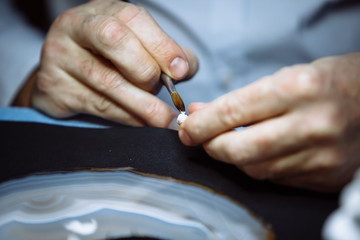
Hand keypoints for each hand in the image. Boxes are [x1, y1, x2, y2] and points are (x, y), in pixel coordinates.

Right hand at [13, 0, 197, 126]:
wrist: (66, 76)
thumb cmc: (110, 59)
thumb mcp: (138, 45)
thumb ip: (166, 53)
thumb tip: (184, 68)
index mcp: (102, 11)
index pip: (133, 19)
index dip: (161, 45)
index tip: (181, 72)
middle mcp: (76, 27)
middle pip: (114, 40)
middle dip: (146, 70)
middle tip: (161, 89)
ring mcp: (60, 56)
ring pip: (107, 80)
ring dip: (142, 104)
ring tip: (163, 118)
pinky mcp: (54, 88)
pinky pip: (97, 105)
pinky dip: (126, 117)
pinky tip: (142, 123)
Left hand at [179, 53, 359, 191]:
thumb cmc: (332, 81)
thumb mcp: (287, 76)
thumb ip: (243, 98)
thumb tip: (203, 112)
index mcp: (300, 88)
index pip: (234, 111)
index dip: (202, 123)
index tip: (188, 127)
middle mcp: (312, 124)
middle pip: (239, 149)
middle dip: (210, 146)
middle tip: (199, 139)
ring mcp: (322, 155)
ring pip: (256, 169)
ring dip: (232, 157)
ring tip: (226, 143)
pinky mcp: (327, 175)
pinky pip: (277, 178)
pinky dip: (258, 166)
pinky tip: (255, 153)